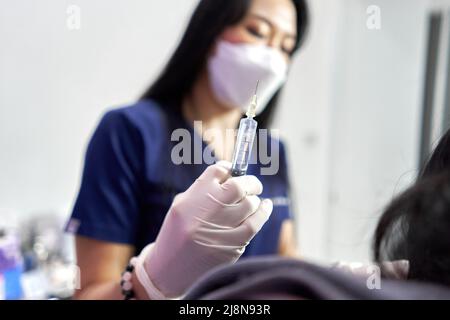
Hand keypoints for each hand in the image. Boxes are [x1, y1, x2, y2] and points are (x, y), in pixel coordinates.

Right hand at [134, 161, 272, 298]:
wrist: (168, 271)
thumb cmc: (176, 235)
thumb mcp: (181, 207)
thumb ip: (202, 191)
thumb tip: (230, 176)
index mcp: (192, 197)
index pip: (218, 172)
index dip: (228, 169)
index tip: (233, 171)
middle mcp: (207, 209)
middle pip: (238, 186)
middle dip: (250, 182)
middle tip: (252, 185)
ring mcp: (221, 227)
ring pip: (250, 203)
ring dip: (254, 199)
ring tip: (253, 200)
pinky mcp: (232, 245)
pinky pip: (255, 223)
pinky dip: (263, 212)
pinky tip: (265, 207)